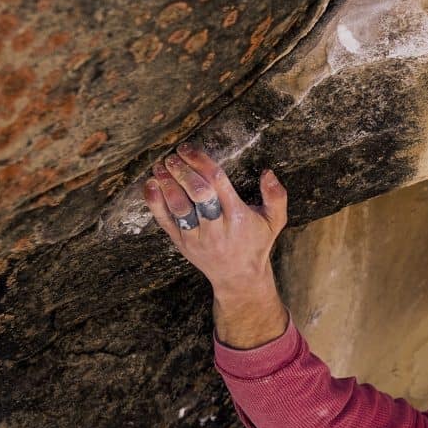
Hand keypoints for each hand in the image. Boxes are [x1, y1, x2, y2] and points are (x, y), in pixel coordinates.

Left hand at [141, 143, 287, 296]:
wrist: (239, 278)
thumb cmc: (256, 243)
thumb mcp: (275, 221)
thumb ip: (277, 197)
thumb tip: (268, 173)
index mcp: (238, 216)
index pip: (217, 182)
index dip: (200, 162)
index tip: (188, 149)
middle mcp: (216, 227)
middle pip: (197, 193)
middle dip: (183, 171)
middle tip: (172, 156)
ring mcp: (196, 236)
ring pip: (179, 207)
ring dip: (167, 184)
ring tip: (161, 166)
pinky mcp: (181, 243)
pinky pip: (165, 221)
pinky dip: (155, 202)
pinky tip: (150, 185)